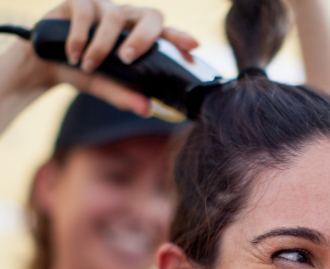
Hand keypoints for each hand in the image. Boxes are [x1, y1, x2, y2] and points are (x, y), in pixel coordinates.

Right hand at [0, 0, 197, 120]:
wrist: (48, 62)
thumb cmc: (86, 72)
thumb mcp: (107, 87)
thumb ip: (126, 96)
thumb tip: (147, 110)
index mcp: (139, 37)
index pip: (166, 33)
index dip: (180, 37)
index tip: (194, 46)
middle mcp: (127, 19)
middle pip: (150, 15)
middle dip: (144, 37)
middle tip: (128, 58)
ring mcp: (104, 7)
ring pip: (115, 17)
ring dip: (102, 45)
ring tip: (89, 65)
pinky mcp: (78, 1)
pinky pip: (84, 12)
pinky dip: (79, 36)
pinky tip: (73, 54)